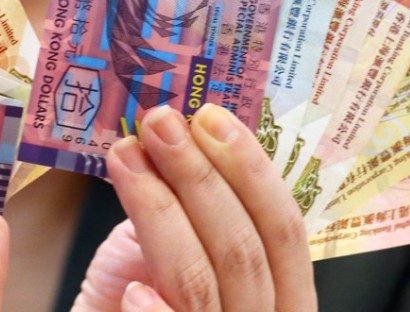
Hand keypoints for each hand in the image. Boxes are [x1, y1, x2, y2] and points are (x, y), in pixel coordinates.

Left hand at [75, 104, 315, 311]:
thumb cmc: (139, 293)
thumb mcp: (174, 240)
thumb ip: (190, 203)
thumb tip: (176, 131)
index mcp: (282, 291)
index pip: (285, 230)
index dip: (251, 168)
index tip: (210, 116)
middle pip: (244, 250)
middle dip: (199, 175)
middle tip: (159, 124)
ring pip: (200, 282)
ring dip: (158, 210)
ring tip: (125, 159)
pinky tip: (131, 287)